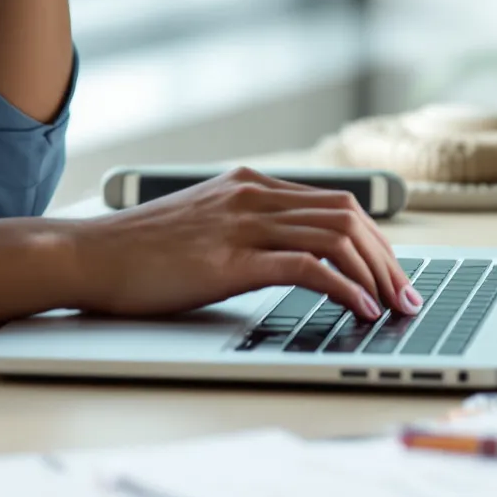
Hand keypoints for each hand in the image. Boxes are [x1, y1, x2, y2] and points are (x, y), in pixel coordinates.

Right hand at [61, 167, 421, 323]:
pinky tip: (360, 311)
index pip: (335, 202)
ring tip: (394, 308)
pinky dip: (345, 289)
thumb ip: (242, 229)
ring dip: (376, 276)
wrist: (88, 255)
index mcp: (248, 185)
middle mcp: (253, 196)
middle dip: (387, 258)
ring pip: (337, 238)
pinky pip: (309, 268)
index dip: (375, 239)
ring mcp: (243, 225)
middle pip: (348, 215)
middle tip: (407, 296)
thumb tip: (285, 256)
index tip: (392, 272)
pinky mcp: (232, 259)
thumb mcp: (201, 226)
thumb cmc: (136, 252)